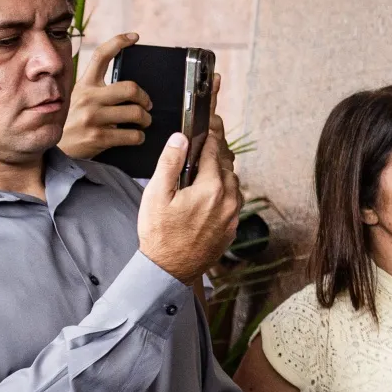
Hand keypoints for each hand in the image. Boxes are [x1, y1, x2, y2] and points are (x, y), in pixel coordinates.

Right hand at [59, 32, 148, 159]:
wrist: (55, 149)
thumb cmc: (72, 122)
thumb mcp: (78, 99)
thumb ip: (96, 90)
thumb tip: (127, 87)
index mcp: (84, 85)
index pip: (101, 56)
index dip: (119, 42)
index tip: (134, 37)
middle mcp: (88, 98)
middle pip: (131, 88)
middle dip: (146, 98)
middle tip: (147, 105)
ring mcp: (94, 117)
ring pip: (137, 113)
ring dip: (146, 119)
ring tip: (143, 122)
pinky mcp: (99, 136)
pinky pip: (133, 135)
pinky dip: (139, 137)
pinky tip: (135, 137)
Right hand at [136, 108, 241, 283]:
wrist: (170, 269)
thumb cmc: (160, 233)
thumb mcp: (157, 194)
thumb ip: (170, 163)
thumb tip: (181, 138)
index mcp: (211, 188)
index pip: (214, 151)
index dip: (211, 134)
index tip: (210, 122)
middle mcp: (229, 200)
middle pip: (227, 166)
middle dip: (217, 152)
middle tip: (208, 140)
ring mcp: (233, 215)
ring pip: (233, 183)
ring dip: (222, 172)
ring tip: (207, 166)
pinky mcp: (232, 227)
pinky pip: (233, 201)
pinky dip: (225, 191)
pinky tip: (211, 192)